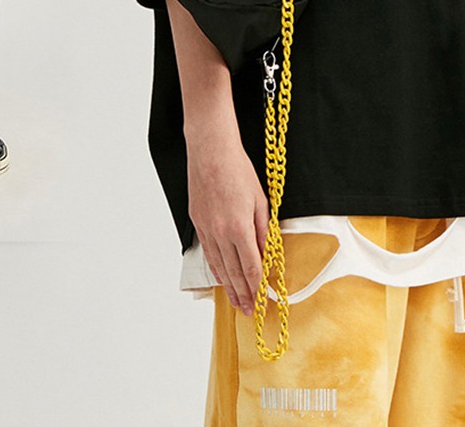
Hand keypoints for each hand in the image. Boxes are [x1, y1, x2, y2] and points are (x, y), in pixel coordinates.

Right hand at [187, 130, 268, 315]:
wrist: (211, 151)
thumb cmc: (238, 170)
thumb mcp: (260, 200)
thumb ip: (263, 230)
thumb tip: (266, 253)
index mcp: (240, 228)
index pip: (251, 267)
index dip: (257, 288)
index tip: (262, 301)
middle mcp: (221, 233)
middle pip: (233, 272)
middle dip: (243, 294)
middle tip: (248, 312)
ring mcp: (206, 229)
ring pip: (219, 266)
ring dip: (228, 287)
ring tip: (235, 303)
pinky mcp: (197, 222)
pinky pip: (208, 253)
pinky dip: (215, 269)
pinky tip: (220, 278)